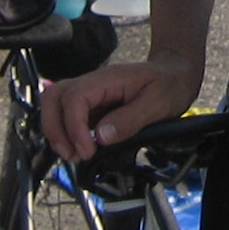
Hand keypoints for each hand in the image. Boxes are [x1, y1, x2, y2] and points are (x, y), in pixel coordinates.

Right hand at [43, 53, 200, 162]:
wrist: (174, 74)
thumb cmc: (169, 85)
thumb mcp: (158, 104)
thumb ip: (130, 119)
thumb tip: (102, 137)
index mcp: (108, 79)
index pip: (75, 97)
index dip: (74, 126)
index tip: (88, 150)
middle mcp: (92, 83)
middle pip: (54, 97)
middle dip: (55, 129)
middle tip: (72, 155)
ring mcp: (90, 94)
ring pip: (54, 104)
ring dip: (56, 132)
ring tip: (73, 155)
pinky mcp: (91, 106)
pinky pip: (66, 115)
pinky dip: (65, 133)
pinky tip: (78, 149)